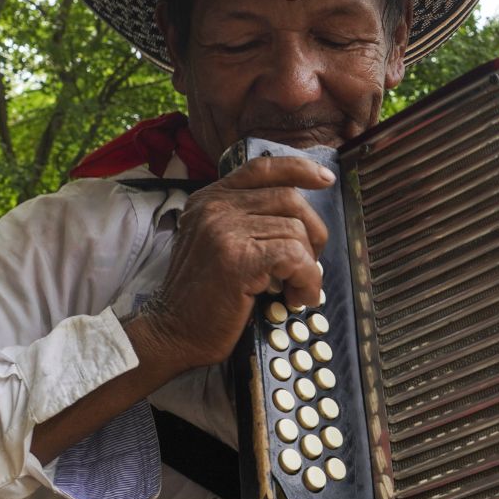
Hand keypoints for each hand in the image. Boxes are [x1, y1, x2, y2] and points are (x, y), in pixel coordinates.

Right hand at [129, 156, 333, 376]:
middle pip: (289, 198)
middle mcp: (215, 207)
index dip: (299, 169)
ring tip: (297, 290)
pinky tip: (297, 298)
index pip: (263, 167)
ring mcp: (224, 229)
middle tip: (308, 265)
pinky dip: (306, 280)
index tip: (325, 179)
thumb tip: (299, 218)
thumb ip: (246, 222)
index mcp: (211, 199)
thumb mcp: (217, 243)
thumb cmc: (203, 295)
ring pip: (296, 230)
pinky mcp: (238, 258)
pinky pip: (294, 257)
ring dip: (308, 266)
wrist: (173, 331)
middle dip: (313, 232)